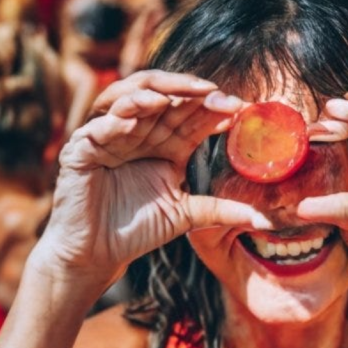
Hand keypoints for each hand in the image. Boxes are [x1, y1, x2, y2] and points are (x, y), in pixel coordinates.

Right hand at [36, 71, 269, 284]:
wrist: (96, 254)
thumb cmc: (137, 231)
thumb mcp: (188, 216)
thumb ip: (222, 210)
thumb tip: (266, 221)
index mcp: (166, 142)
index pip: (192, 114)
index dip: (215, 106)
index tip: (242, 108)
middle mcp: (139, 132)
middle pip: (166, 97)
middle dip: (190, 92)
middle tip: (216, 94)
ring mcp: (109, 136)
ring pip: (130, 98)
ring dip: (154, 92)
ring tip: (175, 95)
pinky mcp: (81, 149)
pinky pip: (98, 127)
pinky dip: (116, 120)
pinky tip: (135, 116)